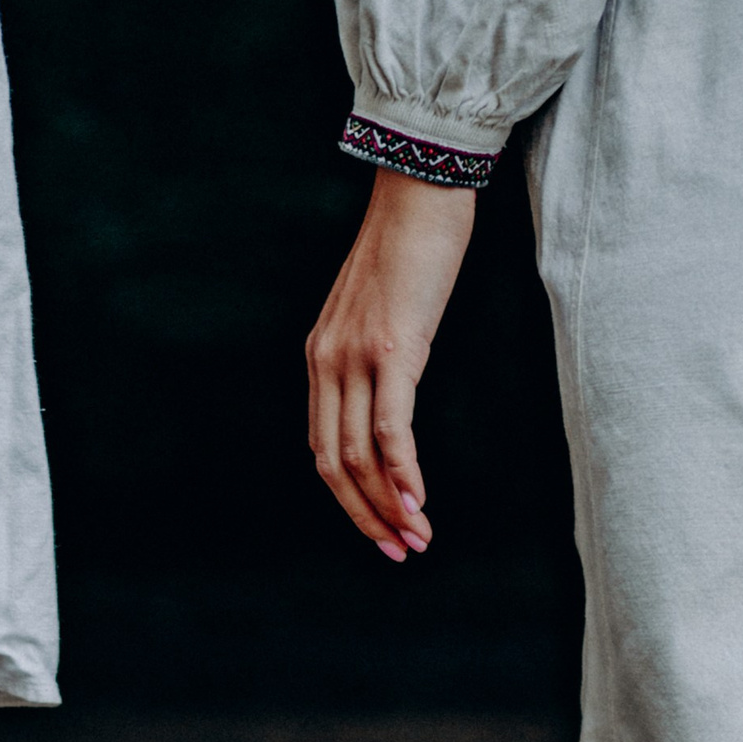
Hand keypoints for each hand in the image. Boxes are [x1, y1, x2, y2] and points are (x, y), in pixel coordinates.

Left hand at [304, 167, 475, 560]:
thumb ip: (378, 357)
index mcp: (321, 358)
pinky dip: (403, 472)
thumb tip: (394, 394)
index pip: (325, 448)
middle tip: (399, 552)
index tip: (382, 529)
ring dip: (390, 505)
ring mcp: (356, 357)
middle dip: (366, 516)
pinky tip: (419, 501)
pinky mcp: (393, 348)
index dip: (349, 499)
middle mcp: (328, 362)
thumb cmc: (412, 248)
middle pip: (335, 464)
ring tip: (417, 538)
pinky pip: (391, 427)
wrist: (421, 189)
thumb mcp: (382, 312)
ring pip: (361, 455)